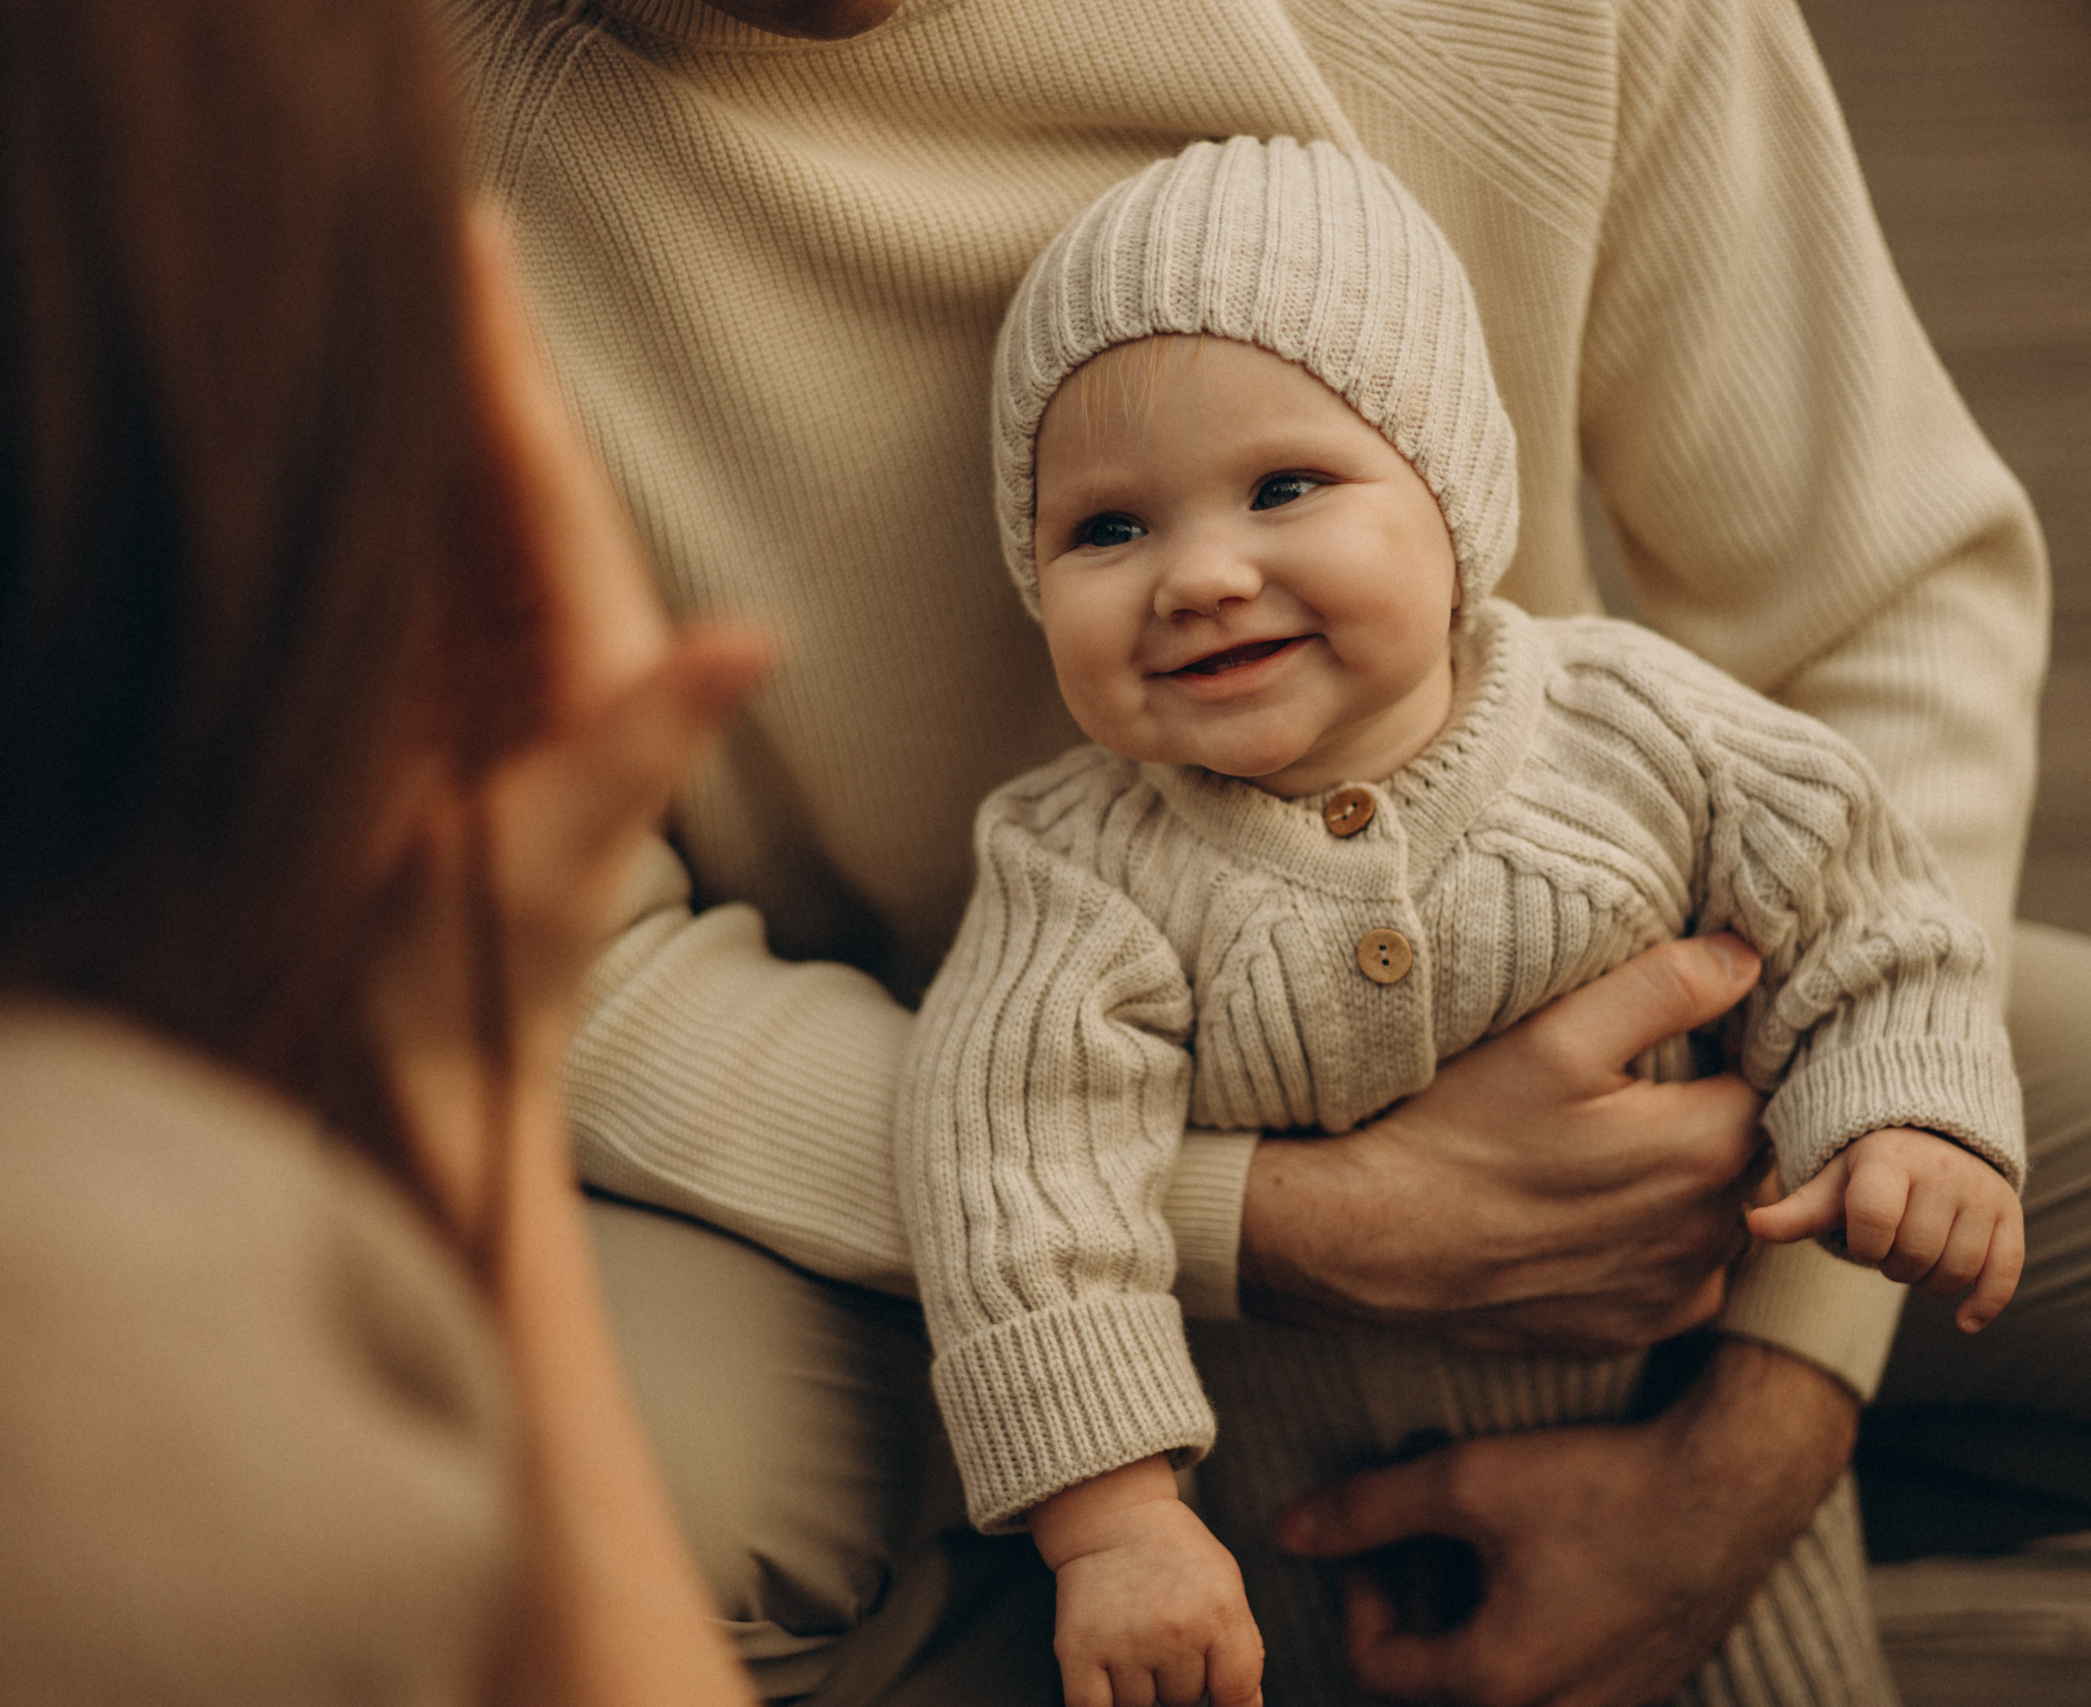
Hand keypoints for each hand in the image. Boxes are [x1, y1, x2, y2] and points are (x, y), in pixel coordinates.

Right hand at [365, 208, 770, 1243]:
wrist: (434, 1078)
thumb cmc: (494, 979)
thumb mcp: (566, 851)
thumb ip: (647, 736)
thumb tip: (750, 640)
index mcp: (590, 664)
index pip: (545, 484)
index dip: (508, 366)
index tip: (473, 245)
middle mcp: (544, 651)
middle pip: (501, 472)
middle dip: (471, 349)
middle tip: (428, 214)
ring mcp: (480, 672)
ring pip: (454, 506)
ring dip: (432, 399)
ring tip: (398, 276)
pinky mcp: (420, 701)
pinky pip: (408, 568)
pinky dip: (386, 487)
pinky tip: (356, 416)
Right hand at [1032, 1459, 1264, 1706]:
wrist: (1113, 1518)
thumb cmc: (1176, 1556)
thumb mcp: (1225, 1586)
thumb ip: (1243, 1649)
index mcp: (1219, 1611)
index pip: (1236, 1691)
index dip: (1232, 1706)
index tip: (1219, 1703)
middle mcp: (1174, 1628)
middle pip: (1185, 1701)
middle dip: (1178, 1679)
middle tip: (1165, 1637)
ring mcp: (1125, 1641)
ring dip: (1140, 1688)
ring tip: (1136, 1641)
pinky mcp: (1078, 1649)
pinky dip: (1103, 1703)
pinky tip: (1110, 1676)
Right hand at [1237, 935, 1769, 1355]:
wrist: (1375, 1243)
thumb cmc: (1459, 1130)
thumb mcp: (1557, 1035)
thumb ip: (1667, 987)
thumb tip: (1749, 954)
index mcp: (1710, 1150)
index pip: (1779, 1082)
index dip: (1741, 1049)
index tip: (1695, 1035)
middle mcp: (1712, 1233)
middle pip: (1753, 1152)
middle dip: (1718, 1114)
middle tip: (1648, 1083)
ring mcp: (1673, 1291)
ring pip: (1720, 1216)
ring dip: (1690, 1182)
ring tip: (1615, 1147)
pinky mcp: (1634, 1329)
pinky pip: (1678, 1275)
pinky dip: (1655, 1242)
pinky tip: (1594, 1210)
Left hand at [1275, 1337, 1857, 1705]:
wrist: (1735, 1483)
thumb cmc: (1605, 1483)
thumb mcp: (1469, 1480)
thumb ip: (1368, 1509)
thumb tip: (1289, 1529)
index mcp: (1497, 1679)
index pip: (1375, 1666)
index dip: (1355, 1593)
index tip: (1372, 1535)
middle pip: (1436, 1683)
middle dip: (1411, 1611)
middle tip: (1420, 1539)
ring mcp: (1605, 1706)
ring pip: (1496, 1683)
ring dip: (1465, 1624)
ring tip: (1475, 1545)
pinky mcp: (1643, 1684)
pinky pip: (1557, 1678)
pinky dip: (1525, 1631)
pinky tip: (1539, 1561)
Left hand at [1747, 1127, 2024, 1331]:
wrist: (1930, 1135)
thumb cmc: (1868, 1171)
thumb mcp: (1831, 1184)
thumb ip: (1797, 1211)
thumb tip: (1751, 1224)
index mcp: (1890, 1160)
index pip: (1874, 1220)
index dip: (1864, 1245)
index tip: (1863, 1236)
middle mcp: (1942, 1170)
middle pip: (1914, 1254)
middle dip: (1893, 1266)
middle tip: (1889, 1247)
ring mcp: (1980, 1191)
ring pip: (1955, 1270)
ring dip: (1928, 1283)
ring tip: (1915, 1257)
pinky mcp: (2009, 1213)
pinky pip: (2004, 1271)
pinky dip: (1986, 1303)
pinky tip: (1965, 1322)